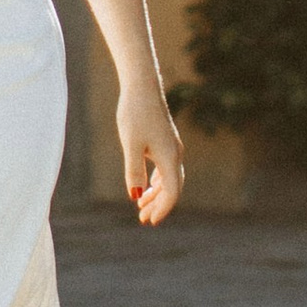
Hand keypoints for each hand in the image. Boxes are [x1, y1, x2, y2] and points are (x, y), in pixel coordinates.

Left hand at [117, 75, 184, 226]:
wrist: (142, 85)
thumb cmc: (135, 113)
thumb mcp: (131, 145)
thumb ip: (134, 171)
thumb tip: (135, 196)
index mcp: (169, 157)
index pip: (172, 192)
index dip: (162, 208)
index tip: (149, 220)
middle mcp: (175, 153)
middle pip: (172, 187)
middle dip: (159, 204)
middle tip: (143, 218)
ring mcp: (171, 146)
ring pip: (169, 177)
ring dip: (158, 193)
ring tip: (141, 205)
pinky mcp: (165, 139)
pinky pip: (166, 167)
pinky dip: (158, 180)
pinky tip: (147, 184)